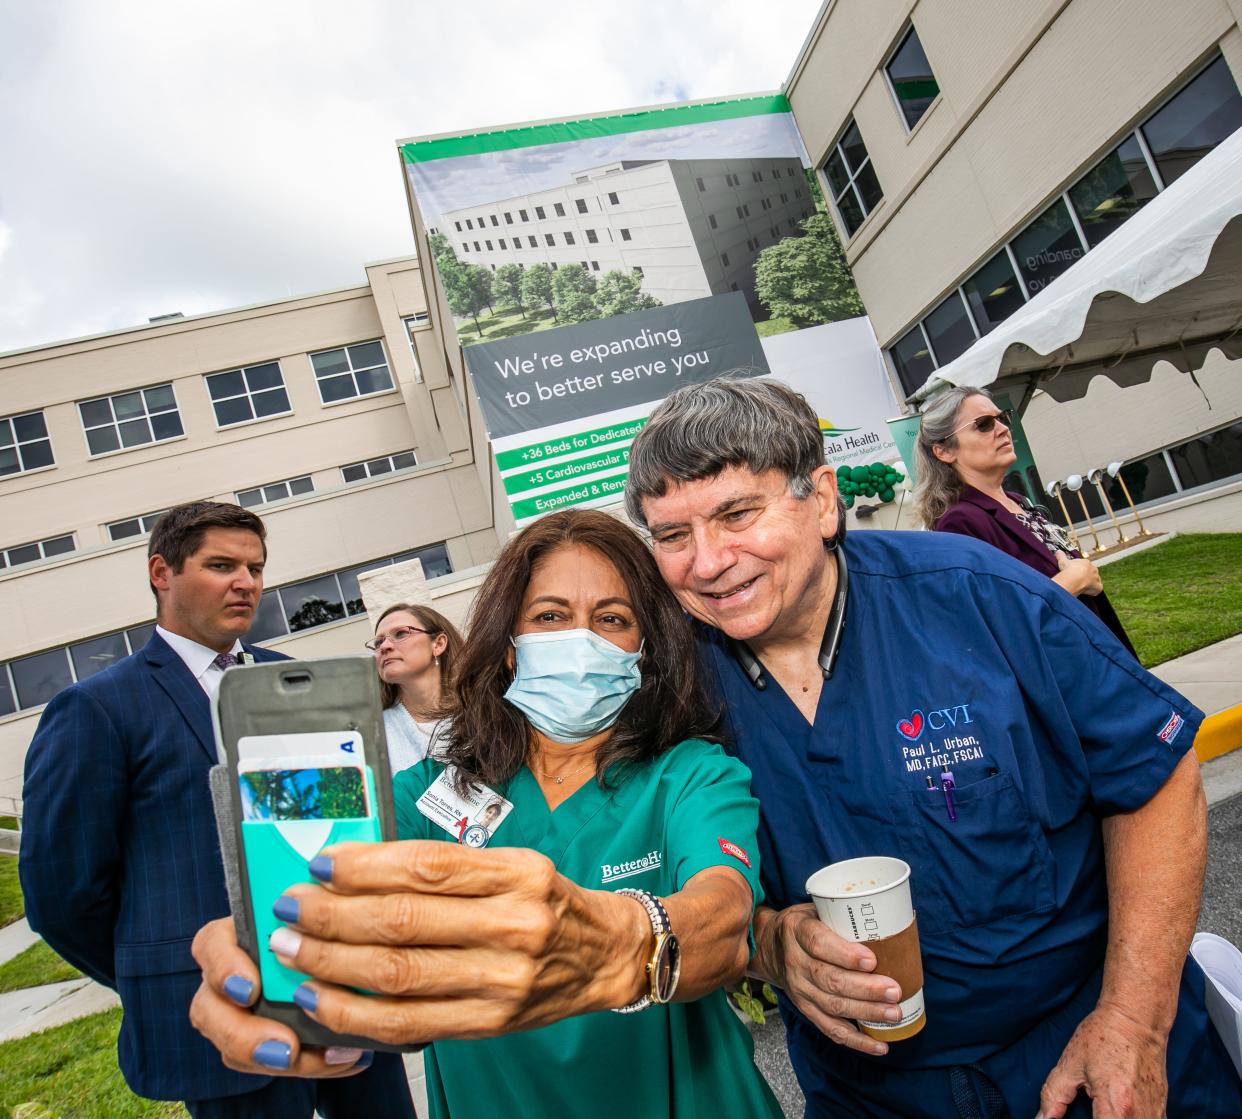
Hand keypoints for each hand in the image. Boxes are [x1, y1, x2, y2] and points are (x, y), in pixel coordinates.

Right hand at [189, 917, 373, 1076]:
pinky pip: (267, 1062)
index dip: (224, 968)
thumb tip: (325, 926)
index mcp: (238, 934)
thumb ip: (315, 920)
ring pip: (232, 1045)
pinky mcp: (259, 1039)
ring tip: (324, 1058)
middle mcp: (229, 974)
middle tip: (286, 1049)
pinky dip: (308, 1062)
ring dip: (274, 1059)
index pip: (212, 944)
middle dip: (242, 1036)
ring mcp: (237, 1010)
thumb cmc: (326, 920)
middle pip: (209, 1008)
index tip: (251, 989)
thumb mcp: (323, 911)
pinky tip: (343, 1056)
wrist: (347, 947)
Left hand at [253, 840, 645, 1045]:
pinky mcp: (489, 1024)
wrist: (606, 955)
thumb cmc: (548, 902)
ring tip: (292, 950)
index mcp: (517, 873)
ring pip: (396, 973)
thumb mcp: (514, 865)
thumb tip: (359, 868)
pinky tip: (321, 997)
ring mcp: (502, 980)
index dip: (364, 865)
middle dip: (331, 914)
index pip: (426, 866)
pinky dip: (354, 1013)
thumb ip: (450, 870)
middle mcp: (513, 924)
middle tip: (290, 906)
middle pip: (402, 920)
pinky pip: (407, 1023)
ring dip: (330, 962)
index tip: (320, 863)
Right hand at [762, 904, 903, 1055]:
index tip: (872, 960)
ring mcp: (799, 990)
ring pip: (832, 1006)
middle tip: (894, 990)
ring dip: (865, 1012)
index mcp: (797, 931)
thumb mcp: (814, 910)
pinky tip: (879, 1044)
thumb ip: (841, 916)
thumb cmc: (802, 925)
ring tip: (893, 1013)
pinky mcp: (805, 1009)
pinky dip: (856, 1040)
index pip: (819, 944)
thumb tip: (888, 923)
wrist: (768, 946)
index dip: (845, 955)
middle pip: (829, 980)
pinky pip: (830, 1029)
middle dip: (865, 988)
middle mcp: (795, 962)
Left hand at [1036, 1003, 1167, 1117]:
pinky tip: (1117, 1113)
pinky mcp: (1163, 1110)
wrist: (1137, 1019)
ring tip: (1100, 1113)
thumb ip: (1054, 1095)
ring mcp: (1155, 1115)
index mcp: (1116, 1105)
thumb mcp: (1071, 1063)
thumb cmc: (1104, 1037)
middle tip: (1088, 1113)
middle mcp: (1140, 1116)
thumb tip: (1041, 1118)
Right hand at [1055, 553, 1103, 596]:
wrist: (1073, 579)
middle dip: (1086, 576)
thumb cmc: (1068, 570)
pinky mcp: (1098, 586)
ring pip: (1095, 580)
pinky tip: (1088, 592)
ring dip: (1090, 583)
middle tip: (1078, 580)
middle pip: (1091, 572)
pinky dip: (1094, 591)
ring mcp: (1096, 578)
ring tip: (1081, 586)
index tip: (1075, 572)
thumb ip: (1061, 556)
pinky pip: (1098, 589)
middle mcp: (1093, 569)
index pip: (1085, 565)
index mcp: (1085, 562)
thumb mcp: (1063, 562)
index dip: (1080, 569)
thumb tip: (1058, 552)